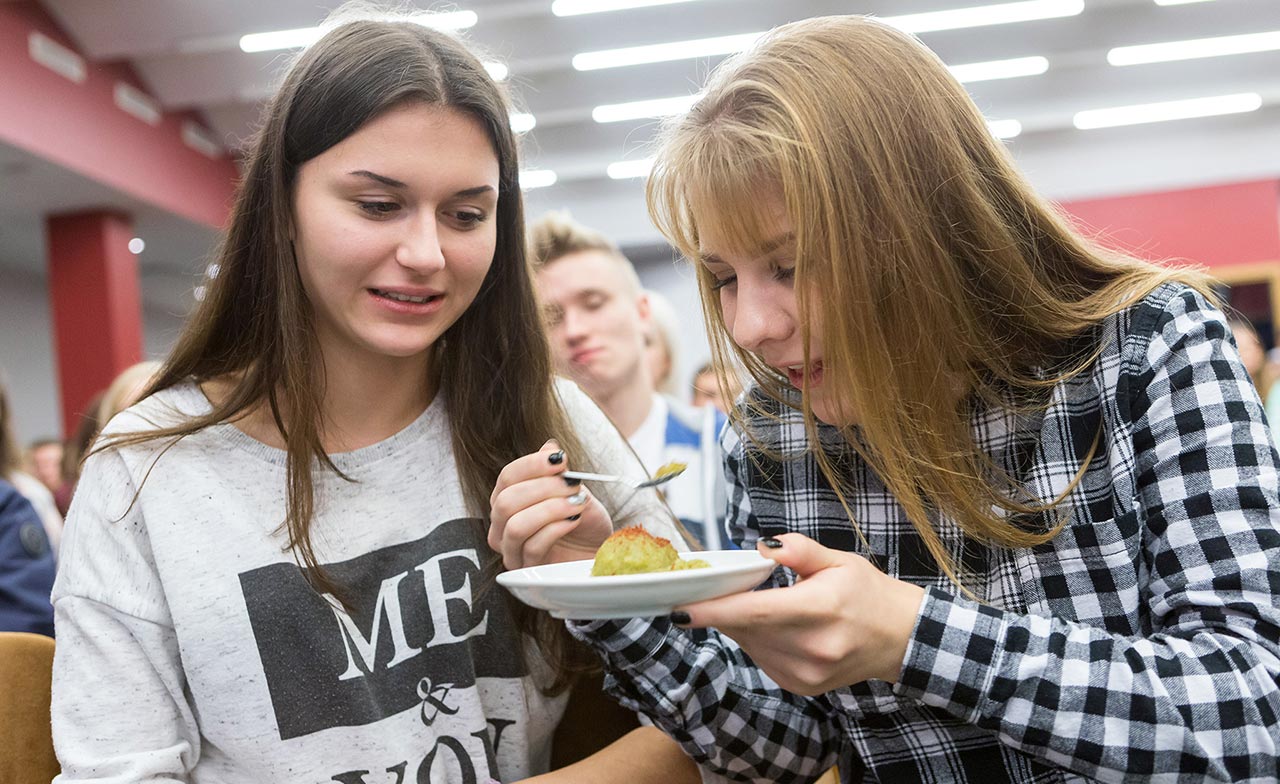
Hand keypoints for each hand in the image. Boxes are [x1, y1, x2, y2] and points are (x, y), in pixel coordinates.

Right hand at [489, 440, 614, 569]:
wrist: (599, 549)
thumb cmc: (584, 520)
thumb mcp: (574, 490)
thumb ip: (558, 472)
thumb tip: (549, 446)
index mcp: (508, 498)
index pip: (508, 477)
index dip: (532, 465)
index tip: (560, 459)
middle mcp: (502, 525)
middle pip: (506, 501)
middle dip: (543, 489)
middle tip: (572, 485)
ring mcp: (511, 550)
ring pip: (516, 526)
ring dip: (550, 510)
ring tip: (576, 504)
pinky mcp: (527, 570)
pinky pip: (533, 547)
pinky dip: (556, 529)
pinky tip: (574, 520)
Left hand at [674, 533, 925, 693]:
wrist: (902, 638)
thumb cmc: (868, 594)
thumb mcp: (839, 561)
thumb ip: (799, 551)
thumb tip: (762, 548)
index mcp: (821, 609)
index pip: (755, 612)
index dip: (714, 611)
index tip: (679, 609)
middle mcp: (812, 647)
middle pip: (745, 628)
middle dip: (721, 610)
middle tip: (706, 590)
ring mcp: (807, 673)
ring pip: (750, 645)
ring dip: (739, 624)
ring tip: (756, 604)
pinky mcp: (802, 686)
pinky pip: (762, 659)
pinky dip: (755, 641)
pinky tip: (772, 626)